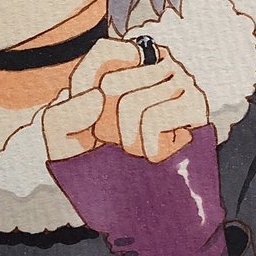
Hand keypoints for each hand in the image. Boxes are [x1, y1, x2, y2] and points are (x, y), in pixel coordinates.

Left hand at [43, 38, 208, 162]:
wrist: (140, 204)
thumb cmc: (100, 161)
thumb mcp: (63, 138)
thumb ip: (59, 115)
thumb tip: (96, 97)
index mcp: (127, 59)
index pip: (103, 51)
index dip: (86, 84)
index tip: (89, 115)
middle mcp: (157, 61)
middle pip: (111, 84)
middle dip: (105, 123)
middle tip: (117, 140)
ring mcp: (180, 81)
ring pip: (132, 104)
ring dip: (127, 141)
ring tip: (138, 148)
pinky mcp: (195, 105)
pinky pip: (155, 118)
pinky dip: (147, 146)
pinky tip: (155, 154)